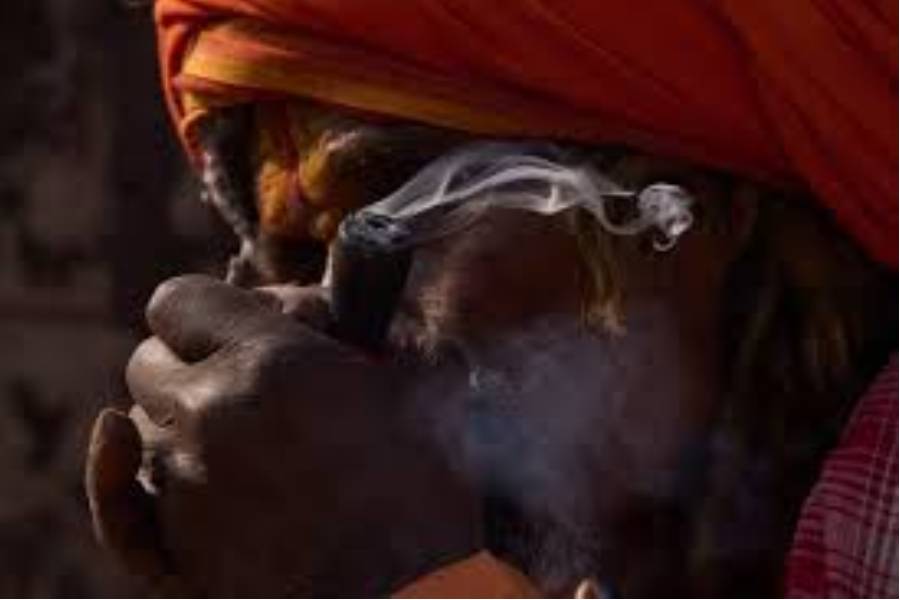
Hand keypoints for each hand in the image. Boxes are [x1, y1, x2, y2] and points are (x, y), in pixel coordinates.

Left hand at [86, 275, 479, 595]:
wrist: (432, 583)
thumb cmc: (431, 472)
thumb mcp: (410, 367)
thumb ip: (343, 317)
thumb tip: (295, 308)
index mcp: (268, 359)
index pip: (176, 302)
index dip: (207, 311)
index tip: (241, 328)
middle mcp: (208, 416)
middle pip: (147, 364)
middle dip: (191, 364)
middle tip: (247, 384)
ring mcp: (186, 489)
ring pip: (137, 429)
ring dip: (176, 424)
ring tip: (238, 441)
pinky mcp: (183, 553)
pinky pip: (118, 505)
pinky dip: (114, 476)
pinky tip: (119, 441)